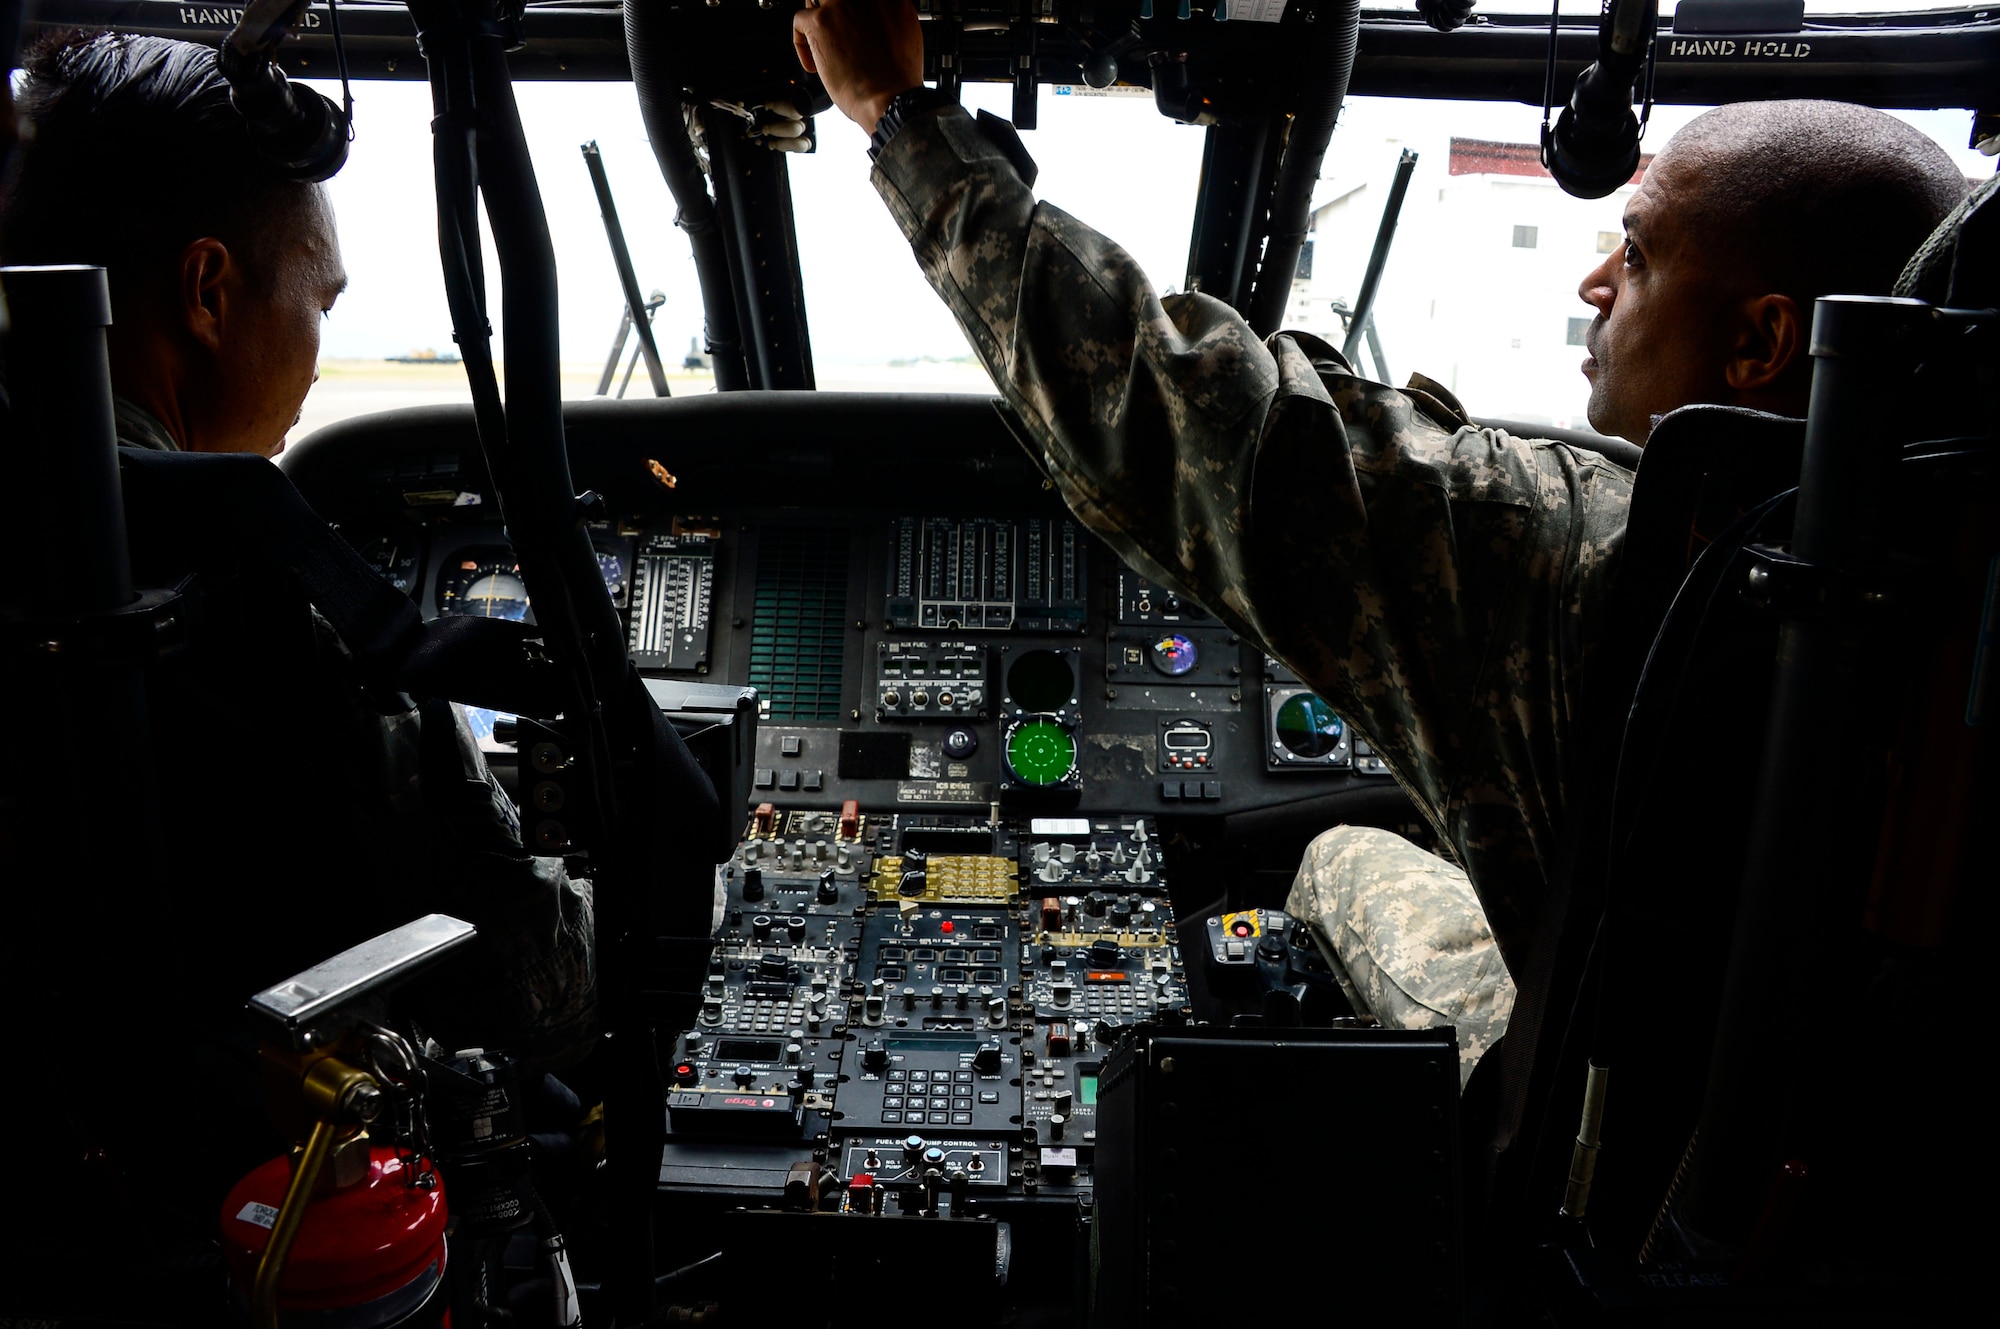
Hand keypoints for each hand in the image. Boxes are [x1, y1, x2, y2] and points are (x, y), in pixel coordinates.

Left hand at [793, 0, 925, 134]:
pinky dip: (801, 43)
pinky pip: (799, 20)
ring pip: (816, 2)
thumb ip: (887, 17)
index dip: (852, 12)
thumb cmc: (898, 77)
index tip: (851, 25)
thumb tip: (874, 19)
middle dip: (833, 13)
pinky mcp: (820, 22)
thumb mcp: (906, 31)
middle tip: (836, 34)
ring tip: (824, 46)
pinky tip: (814, 62)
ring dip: (817, 22)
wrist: (890, 98)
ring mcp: (841, 5)